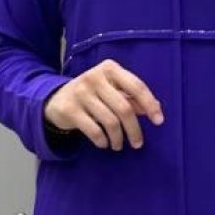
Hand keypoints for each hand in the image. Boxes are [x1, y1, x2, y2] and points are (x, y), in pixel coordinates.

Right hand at [43, 58, 164, 151]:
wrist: (56, 99)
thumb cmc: (92, 94)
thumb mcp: (111, 90)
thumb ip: (131, 97)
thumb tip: (156, 108)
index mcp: (109, 69)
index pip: (136, 86)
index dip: (150, 104)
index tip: (159, 121)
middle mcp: (95, 77)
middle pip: (124, 108)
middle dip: (134, 129)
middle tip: (138, 143)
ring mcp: (80, 92)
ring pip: (110, 121)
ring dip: (118, 138)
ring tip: (118, 145)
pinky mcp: (69, 109)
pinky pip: (94, 130)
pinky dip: (102, 140)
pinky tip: (104, 143)